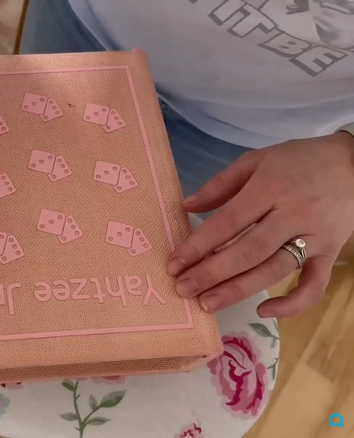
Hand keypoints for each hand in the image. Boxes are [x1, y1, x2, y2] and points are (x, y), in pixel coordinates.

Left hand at [168, 132, 353, 317]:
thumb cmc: (299, 160)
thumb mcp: (257, 160)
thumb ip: (221, 184)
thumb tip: (186, 206)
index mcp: (270, 188)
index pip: (228, 221)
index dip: (199, 245)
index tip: (174, 263)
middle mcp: (293, 215)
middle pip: (248, 251)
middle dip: (212, 273)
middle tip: (183, 289)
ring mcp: (315, 238)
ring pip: (274, 270)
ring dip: (239, 290)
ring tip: (207, 303)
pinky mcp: (331, 254)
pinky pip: (314, 285)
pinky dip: (292, 304)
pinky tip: (263, 311)